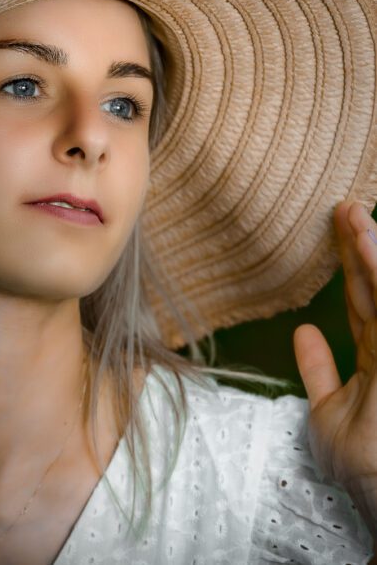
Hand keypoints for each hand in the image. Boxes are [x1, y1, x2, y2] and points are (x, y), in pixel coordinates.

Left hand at [293, 199, 376, 540]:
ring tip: (353, 217)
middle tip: (343, 204)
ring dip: (371, 255)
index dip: (353, 262)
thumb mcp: (330, 413)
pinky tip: (367, 249)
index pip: (366, 299)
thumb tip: (303, 330)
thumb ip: (319, 370)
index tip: (337, 225)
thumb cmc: (363, 469)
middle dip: (361, 246)